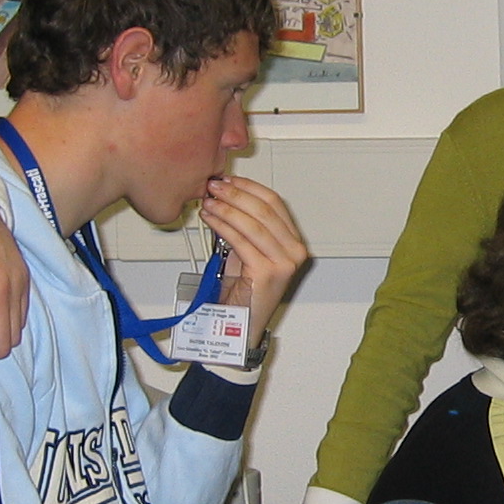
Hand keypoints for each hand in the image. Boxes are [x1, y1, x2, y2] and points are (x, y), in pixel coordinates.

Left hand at [198, 175, 309, 328]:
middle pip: (264, 209)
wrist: (240, 323)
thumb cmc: (244, 291)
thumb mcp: (248, 251)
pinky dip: (222, 225)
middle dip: (235, 194)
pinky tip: (211, 219)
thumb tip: (226, 197)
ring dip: (226, 208)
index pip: (274, 203)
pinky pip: (240, 240)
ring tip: (209, 202)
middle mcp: (294, 251)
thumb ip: (245, 227)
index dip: (250, 187)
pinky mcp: (267, 272)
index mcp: (294, 242)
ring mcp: (283, 262)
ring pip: (252, 223)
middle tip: (214, 187)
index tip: (229, 180)